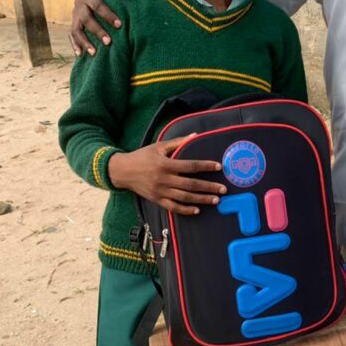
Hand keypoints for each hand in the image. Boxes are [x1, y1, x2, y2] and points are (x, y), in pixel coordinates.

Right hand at [69, 0, 126, 56]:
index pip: (96, 5)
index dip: (107, 14)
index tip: (119, 25)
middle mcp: (79, 4)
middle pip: (85, 19)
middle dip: (97, 31)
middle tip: (108, 42)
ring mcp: (75, 15)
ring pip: (76, 29)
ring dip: (84, 42)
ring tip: (94, 53)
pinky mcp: (74, 24)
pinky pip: (71, 36)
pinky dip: (75, 45)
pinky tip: (80, 55)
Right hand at [108, 136, 226, 214]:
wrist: (122, 171)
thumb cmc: (142, 156)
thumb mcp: (158, 146)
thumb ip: (178, 142)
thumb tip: (195, 135)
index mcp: (165, 164)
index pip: (190, 166)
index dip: (205, 166)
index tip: (218, 167)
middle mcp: (163, 179)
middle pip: (190, 185)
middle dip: (208, 187)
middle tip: (223, 189)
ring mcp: (160, 191)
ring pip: (184, 198)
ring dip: (201, 200)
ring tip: (216, 200)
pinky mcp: (157, 200)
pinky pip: (173, 208)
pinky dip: (186, 210)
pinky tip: (197, 210)